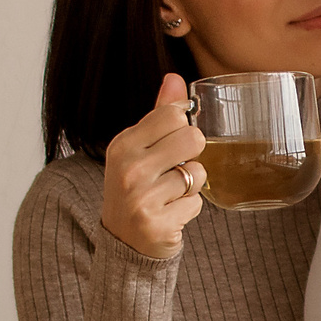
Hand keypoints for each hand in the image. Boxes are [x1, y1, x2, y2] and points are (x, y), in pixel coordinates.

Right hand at [102, 72, 208, 258]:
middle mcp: (128, 169)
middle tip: (174, 169)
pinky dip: (189, 209)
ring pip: (197, 173)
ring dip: (190, 185)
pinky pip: (196, 203)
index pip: (173, 114)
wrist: (123, 242)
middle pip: (192, 138)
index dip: (181, 127)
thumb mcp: (139, 148)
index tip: (170, 143)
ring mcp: (141, 197)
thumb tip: (175, 78)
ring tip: (169, 194)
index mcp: (123, 144)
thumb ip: (159, 114)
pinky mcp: (158, 223)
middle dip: (191, 154)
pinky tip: (170, 213)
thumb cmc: (136, 187)